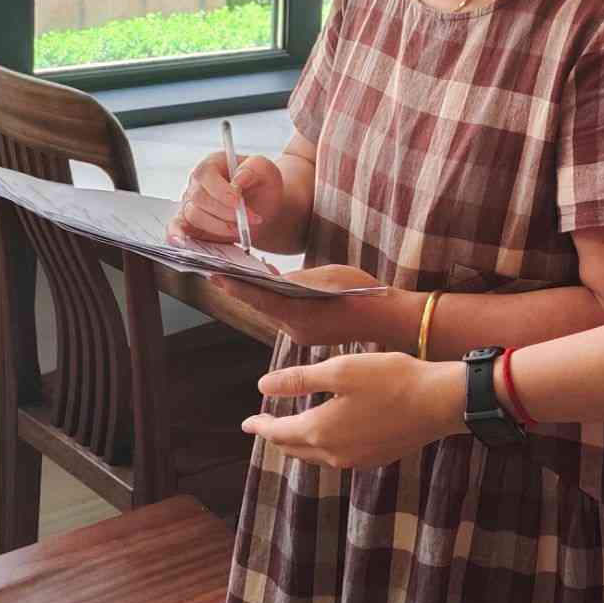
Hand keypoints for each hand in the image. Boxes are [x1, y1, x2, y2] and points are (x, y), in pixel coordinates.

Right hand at [171, 151, 284, 246]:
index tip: (238, 203)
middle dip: (225, 213)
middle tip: (248, 219)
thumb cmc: (262, 186)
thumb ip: (254, 169)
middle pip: (199, 198)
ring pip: (194, 216)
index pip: (206, 174)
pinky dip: (177, 234)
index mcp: (212, 165)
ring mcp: (191, 203)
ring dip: (219, 226)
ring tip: (241, 228)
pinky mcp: (189, 222)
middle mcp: (197, 183)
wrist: (265, 209)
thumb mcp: (266, 170)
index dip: (220, 190)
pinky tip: (183, 242)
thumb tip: (238, 180)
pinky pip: (176, 227)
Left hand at [209, 267, 419, 348]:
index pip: (256, 297)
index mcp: (297, 315)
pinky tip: (274, 286)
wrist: (389, 319)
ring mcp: (302, 334)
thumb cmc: (363, 294)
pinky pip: (285, 315)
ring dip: (259, 294)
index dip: (234, 285)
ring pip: (272, 311)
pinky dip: (276, 301)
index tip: (214, 273)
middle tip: (222, 268)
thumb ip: (297, 279)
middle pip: (261, 306)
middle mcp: (294, 329)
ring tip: (243, 273)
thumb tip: (272, 279)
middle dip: (243, 287)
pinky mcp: (311, 334)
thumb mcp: (327, 276)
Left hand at [243, 352, 467, 468]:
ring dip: (299, 443)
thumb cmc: (391, 379)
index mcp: (320, 430)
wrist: (439, 402)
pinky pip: (337, 457)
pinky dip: (322, 447)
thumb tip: (262, 387)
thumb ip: (299, 380)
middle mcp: (334, 452)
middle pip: (294, 448)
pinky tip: (329, 435)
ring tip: (292, 431)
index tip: (247, 422)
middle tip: (264, 426)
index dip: (260, 425)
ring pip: (315, 455)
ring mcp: (356, 459)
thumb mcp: (339, 371)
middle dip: (276, 436)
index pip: (278, 432)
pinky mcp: (375, 458)